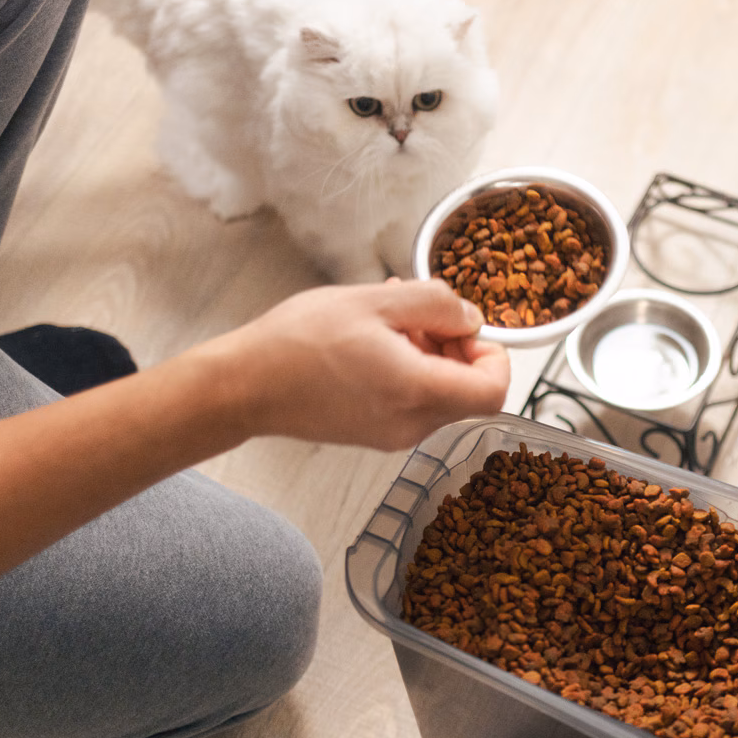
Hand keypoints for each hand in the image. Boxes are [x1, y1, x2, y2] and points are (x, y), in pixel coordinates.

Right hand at [215, 280, 510, 450]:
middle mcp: (411, 424)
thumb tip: (469, 317)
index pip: (493, 390)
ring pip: (437, 396)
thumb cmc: (299, 342)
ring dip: (427, 355)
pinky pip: (409, 404)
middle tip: (418, 312)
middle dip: (454, 348)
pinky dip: (406, 371)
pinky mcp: (372, 434)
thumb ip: (435, 304)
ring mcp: (391, 436)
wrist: (244, 386)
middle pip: (466, 393)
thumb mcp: (374, 301)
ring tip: (387, 318)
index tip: (464, 327)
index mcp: (417, 391)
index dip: (492, 355)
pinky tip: (371, 341)